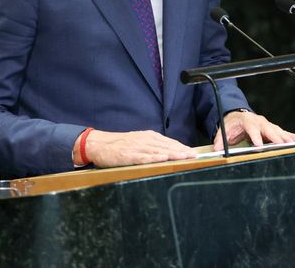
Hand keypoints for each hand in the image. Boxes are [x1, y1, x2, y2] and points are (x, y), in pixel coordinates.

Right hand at [76, 129, 196, 167]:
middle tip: (194, 156)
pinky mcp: (128, 155)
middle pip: (167, 145)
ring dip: (172, 154)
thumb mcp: (138, 141)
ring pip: (158, 150)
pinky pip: (144, 157)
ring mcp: (137, 147)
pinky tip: (163, 159)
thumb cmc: (120, 145)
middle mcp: (145, 140)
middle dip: (182, 151)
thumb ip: (152, 146)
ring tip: (184, 157)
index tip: (193, 152)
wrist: (100, 144)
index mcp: (148, 136)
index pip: (169, 142)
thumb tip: (168, 151)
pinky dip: (154, 158)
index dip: (182, 147)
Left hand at [213, 110, 294, 150]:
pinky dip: (289, 135)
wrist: (237, 116)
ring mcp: (266, 124)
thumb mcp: (224, 131)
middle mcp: (258, 121)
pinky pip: (281, 132)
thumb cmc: (232, 125)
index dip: (256, 137)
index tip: (259, 145)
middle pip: (268, 129)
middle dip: (275, 137)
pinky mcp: (271, 128)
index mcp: (247, 121)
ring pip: (277, 130)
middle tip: (282, 145)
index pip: (252, 128)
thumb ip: (220, 140)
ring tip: (293, 143)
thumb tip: (216, 148)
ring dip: (285, 137)